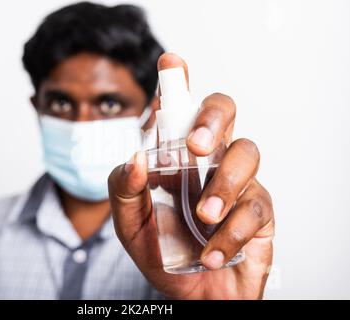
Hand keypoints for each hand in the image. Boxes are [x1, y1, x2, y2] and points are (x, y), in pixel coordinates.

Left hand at [108, 53, 274, 299]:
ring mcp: (237, 184)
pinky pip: (256, 206)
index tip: (172, 63)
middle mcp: (209, 161)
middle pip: (224, 111)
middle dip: (212, 117)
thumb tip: (136, 158)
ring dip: (224, 183)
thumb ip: (123, 190)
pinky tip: (212, 252)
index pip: (179, 110)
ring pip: (248, 152)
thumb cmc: (162, 252)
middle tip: (196, 145)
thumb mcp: (129, 223)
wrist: (190, 295)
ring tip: (203, 215)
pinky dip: (231, 232)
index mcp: (176, 157)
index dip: (177, 83)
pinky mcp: (259, 213)